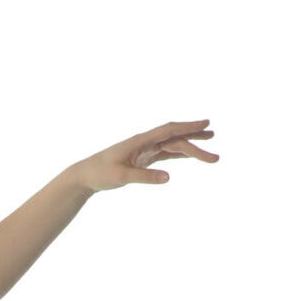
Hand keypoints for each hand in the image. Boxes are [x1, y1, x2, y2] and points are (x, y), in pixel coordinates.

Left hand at [73, 119, 219, 193]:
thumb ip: (145, 177)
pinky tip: (192, 155)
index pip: (169, 130)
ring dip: (192, 148)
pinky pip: (166, 154)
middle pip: (176, 140)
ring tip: (211, 152)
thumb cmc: (100, 174)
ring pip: (173, 146)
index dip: (188, 126)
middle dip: (196, 146)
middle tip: (215, 157)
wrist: (85, 176)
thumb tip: (169, 178)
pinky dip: (180, 154)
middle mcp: (145, 142)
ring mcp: (146, 150)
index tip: (207, 123)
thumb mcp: (121, 177)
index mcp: (140, 141)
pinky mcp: (144, 158)